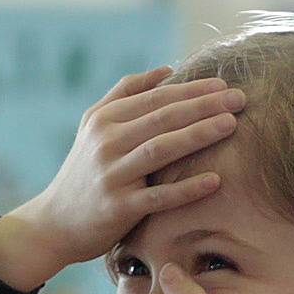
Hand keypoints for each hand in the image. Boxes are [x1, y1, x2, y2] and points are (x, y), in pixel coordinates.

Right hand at [0, 70, 243, 291]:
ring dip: (198, 136)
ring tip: (231, 125)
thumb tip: (167, 69)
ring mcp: (112, 176)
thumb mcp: (93, 126)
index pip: (155, 98)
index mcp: (104, 120)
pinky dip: (186, 189)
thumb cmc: (84, 171)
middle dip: (204, 106)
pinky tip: (214, 180)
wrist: (55, 223)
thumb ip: (126, 93)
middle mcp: (106, 143)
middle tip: (239, 99)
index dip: (191, 90)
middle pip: (162, 119)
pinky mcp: (118, 209)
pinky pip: (158, 197)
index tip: (224, 86)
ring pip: (161, 150)